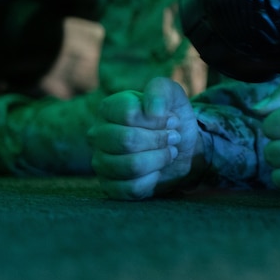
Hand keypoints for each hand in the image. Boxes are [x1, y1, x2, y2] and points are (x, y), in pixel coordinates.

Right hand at [88, 77, 202, 199]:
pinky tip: (157, 171)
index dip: (157, 119)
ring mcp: (101, 162)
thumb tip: (152, 111)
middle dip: (160, 140)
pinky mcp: (110, 186)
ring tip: (169, 152)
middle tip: (174, 138)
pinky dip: (153, 180)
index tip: (171, 120)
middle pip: (127, 141)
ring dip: (160, 159)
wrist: (180, 148)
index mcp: (109, 109)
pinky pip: (131, 188)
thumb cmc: (171, 119)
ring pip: (130, 166)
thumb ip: (161, 90)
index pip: (127, 114)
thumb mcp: (173, 95)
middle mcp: (98, 135)